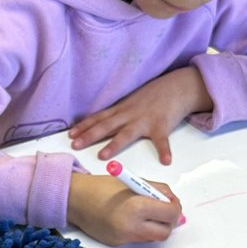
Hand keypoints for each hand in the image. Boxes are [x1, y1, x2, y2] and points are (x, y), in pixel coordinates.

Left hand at [68, 67, 212, 163]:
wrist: (177, 86)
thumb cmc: (153, 96)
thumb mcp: (132, 102)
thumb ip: (118, 113)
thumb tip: (102, 123)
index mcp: (121, 110)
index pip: (98, 118)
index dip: (84, 126)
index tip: (70, 134)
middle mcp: (129, 115)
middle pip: (106, 126)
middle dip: (89, 136)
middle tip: (75, 145)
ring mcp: (145, 120)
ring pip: (126, 134)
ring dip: (114, 145)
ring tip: (103, 156)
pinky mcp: (162, 126)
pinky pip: (162, 141)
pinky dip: (164, 151)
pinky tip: (165, 161)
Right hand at [68, 173, 182, 245]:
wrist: (75, 199)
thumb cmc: (102, 186)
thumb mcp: (134, 182)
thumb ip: (157, 190)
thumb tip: (172, 202)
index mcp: (138, 207)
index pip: (170, 214)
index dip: (175, 207)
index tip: (171, 202)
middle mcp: (132, 227)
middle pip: (165, 232)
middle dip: (169, 222)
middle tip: (164, 211)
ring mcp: (124, 238)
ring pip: (152, 238)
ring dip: (155, 226)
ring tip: (146, 213)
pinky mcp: (117, 243)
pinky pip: (138, 239)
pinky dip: (141, 230)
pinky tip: (132, 218)